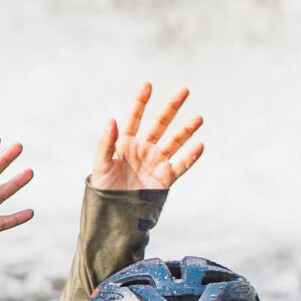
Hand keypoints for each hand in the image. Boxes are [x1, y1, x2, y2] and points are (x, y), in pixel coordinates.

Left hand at [89, 83, 203, 191]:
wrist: (113, 214)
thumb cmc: (103, 189)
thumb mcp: (101, 165)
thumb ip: (107, 143)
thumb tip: (111, 120)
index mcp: (125, 143)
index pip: (134, 118)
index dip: (140, 101)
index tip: (148, 85)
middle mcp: (143, 149)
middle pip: (160, 124)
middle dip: (171, 107)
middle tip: (184, 90)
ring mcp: (155, 162)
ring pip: (174, 141)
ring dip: (186, 130)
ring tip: (198, 118)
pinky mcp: (165, 178)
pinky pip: (181, 165)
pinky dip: (190, 157)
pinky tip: (199, 146)